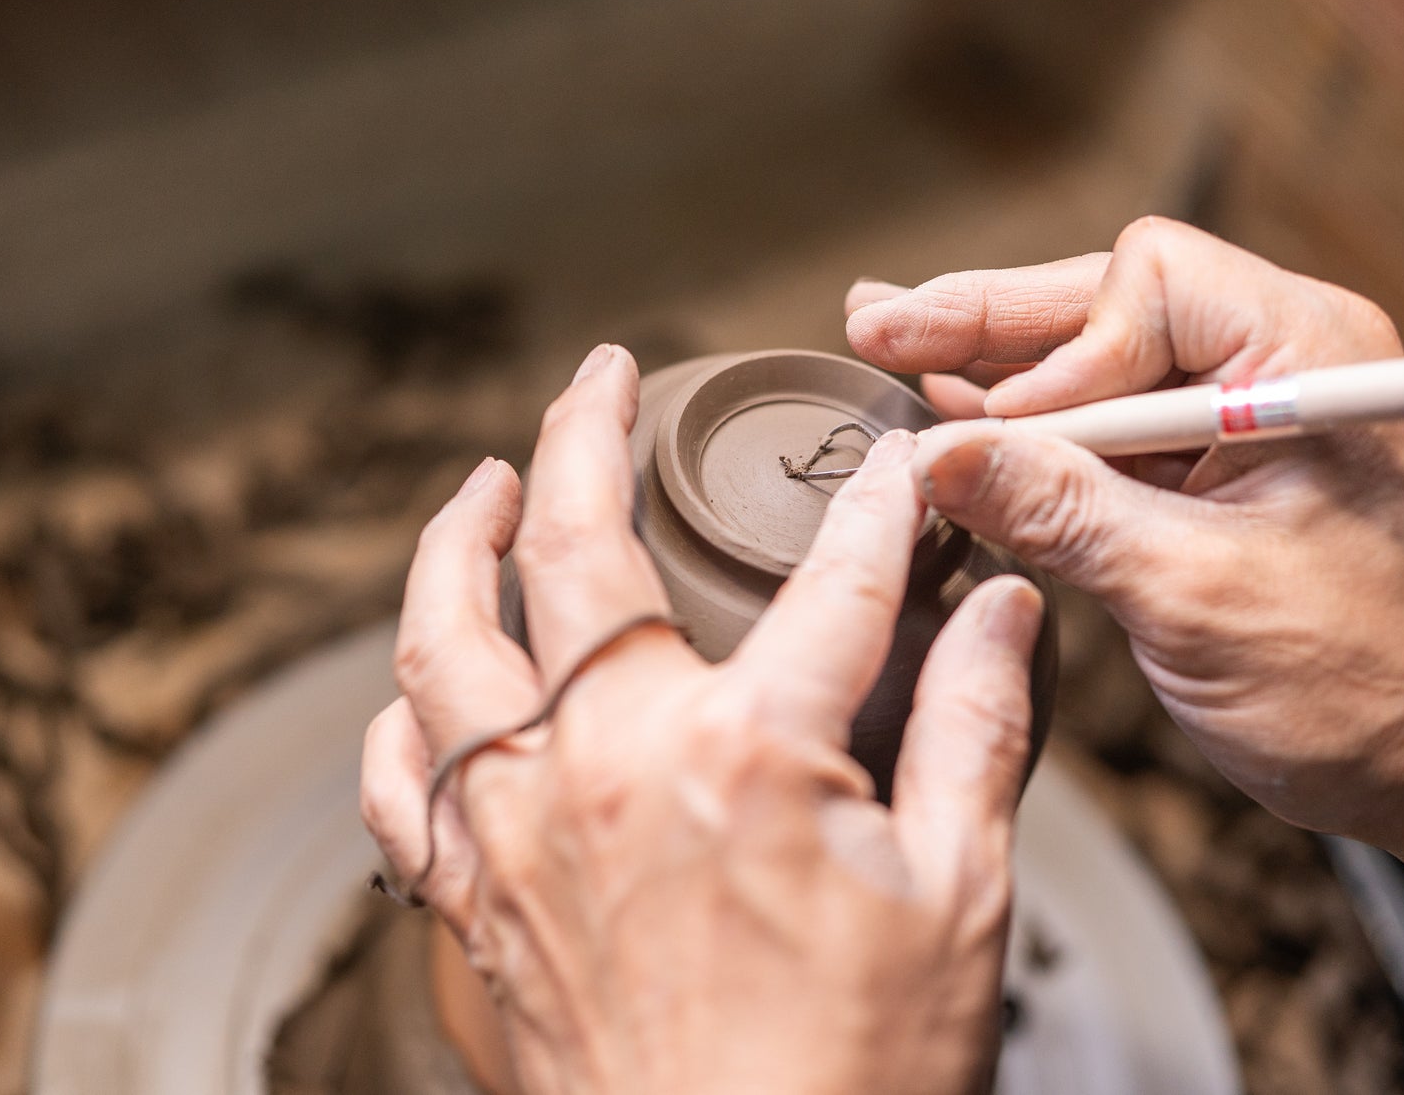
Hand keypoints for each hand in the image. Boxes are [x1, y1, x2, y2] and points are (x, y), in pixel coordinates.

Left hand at [360, 344, 1044, 1094]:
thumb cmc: (853, 1080)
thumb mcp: (959, 900)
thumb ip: (978, 734)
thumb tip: (1006, 614)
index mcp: (746, 756)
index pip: (828, 579)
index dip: (872, 505)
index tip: (892, 464)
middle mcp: (606, 769)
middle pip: (575, 552)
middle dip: (583, 435)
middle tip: (598, 378)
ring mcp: (518, 834)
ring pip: (441, 644)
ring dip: (454, 543)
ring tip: (483, 487)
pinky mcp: (473, 906)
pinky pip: (397, 783)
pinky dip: (397, 717)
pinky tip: (419, 686)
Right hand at [846, 218, 1403, 848]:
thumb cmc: (1359, 689)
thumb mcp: (1192, 596)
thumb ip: (1062, 513)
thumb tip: (934, 453)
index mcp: (1306, 356)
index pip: (1146, 283)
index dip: (1061, 353)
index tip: (1010, 437)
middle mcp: (1278, 359)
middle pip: (1103, 302)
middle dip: (990, 322)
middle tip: (876, 320)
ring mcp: (1247, 412)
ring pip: (1095, 357)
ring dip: (996, 367)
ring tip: (889, 344)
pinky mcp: (1218, 468)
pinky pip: (1109, 424)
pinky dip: (1031, 428)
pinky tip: (952, 412)